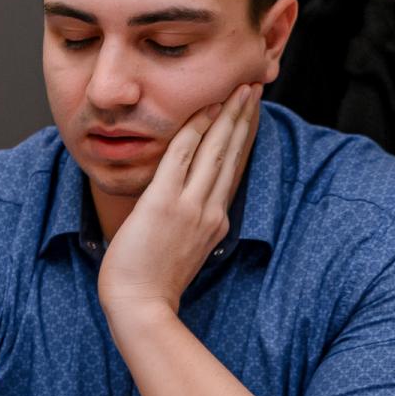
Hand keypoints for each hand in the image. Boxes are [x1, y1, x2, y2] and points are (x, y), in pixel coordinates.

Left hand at [97, 82, 259, 319]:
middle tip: (253, 88)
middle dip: (244, 119)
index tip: (251, 115)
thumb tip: (190, 214)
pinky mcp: (164, 204)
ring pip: (215, 151)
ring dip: (228, 116)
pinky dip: (194, 129)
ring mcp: (190, 207)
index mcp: (215, 223)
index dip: (243, 140)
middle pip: (231, 155)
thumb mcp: (183, 253)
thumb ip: (191, 229)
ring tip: (239, 90)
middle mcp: (210, 211)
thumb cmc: (152, 285)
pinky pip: (182, 157)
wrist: (141, 307)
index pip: (233, 171)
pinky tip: (204, 109)